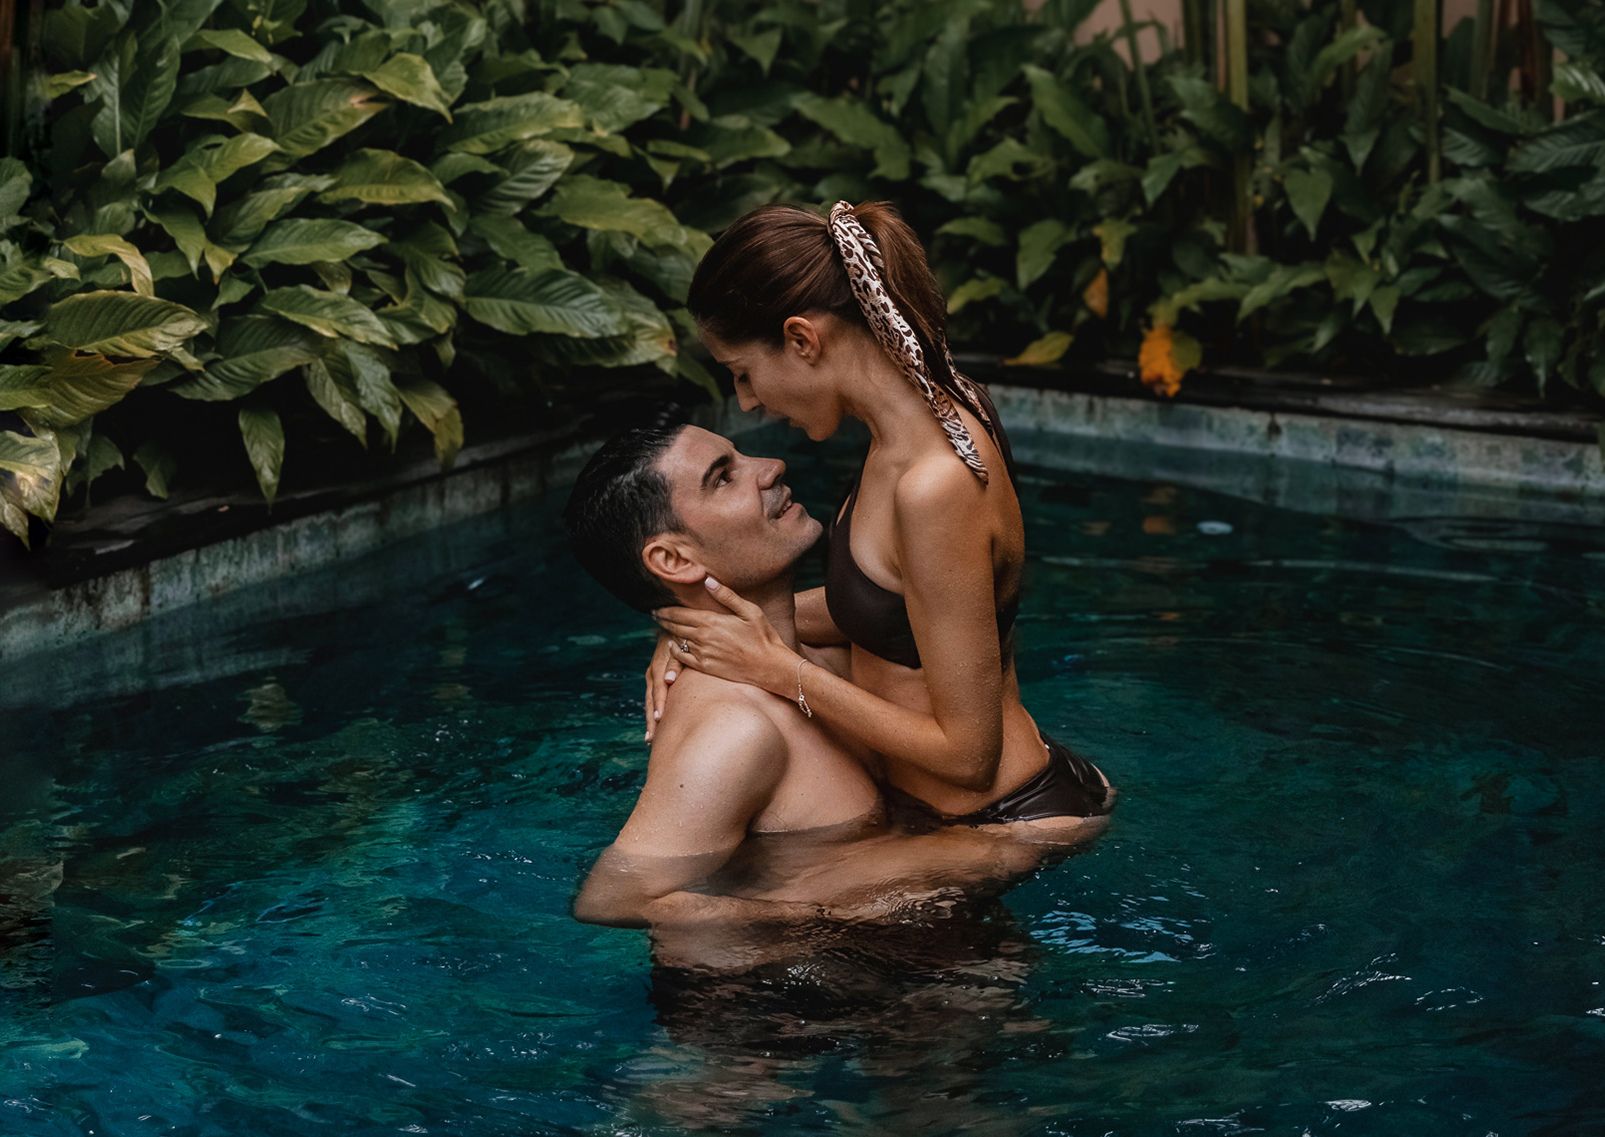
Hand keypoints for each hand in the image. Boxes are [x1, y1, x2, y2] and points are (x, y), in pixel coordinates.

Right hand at [643, 631, 677, 742]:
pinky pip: (652, 698)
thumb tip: (669, 681)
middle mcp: (653, 672)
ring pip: (650, 701)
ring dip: (650, 719)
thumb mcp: (681, 644)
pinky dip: (653, 711)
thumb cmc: (683, 635)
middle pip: (651, 700)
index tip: (659, 721)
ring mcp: (652, 675)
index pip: (658, 689)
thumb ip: (675, 663)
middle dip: (651, 720)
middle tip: (652, 739)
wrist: (674, 624)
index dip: (659, 705)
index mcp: (659, 666)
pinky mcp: (655, 677)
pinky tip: (655, 725)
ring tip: (650, 738)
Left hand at [653, 576, 796, 695]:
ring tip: (661, 626)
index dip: (666, 610)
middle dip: (663, 619)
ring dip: (668, 632)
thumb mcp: (749, 611)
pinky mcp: (706, 667)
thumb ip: (727, 596)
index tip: (656, 606)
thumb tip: (708, 580)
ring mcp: (703, 654)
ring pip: (677, 640)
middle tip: (654, 614)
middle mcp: (703, 638)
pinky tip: (673, 646)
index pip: (680, 613)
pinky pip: (683, 658)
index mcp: (711, 621)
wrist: (769, 667)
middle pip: (675, 626)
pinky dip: (675, 651)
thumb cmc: (763, 636)